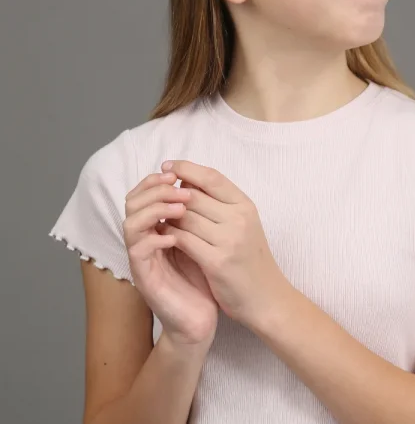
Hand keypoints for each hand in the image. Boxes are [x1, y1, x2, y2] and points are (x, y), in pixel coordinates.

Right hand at [123, 172, 218, 346]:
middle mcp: (144, 240)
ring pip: (130, 223)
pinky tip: (175, 237)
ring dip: (155, 210)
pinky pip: (138, 250)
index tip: (180, 173)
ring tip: (181, 207)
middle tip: (180, 187)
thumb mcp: (204, 242)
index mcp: (157, 228)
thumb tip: (202, 184)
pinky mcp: (144, 278)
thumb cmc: (203, 280)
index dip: (158, 180)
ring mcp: (142, 259)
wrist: (200, 320)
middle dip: (156, 189)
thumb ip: (198, 217)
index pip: (145, 193)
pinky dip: (155, 239)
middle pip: (132, 202)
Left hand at [157, 160, 293, 327]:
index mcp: (245, 206)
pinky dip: (170, 236)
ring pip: (185, 217)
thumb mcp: (243, 224)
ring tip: (158, 218)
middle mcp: (239, 219)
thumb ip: (220, 204)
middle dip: (170, 196)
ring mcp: (229, 240)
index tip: (167, 166)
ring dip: (167, 217)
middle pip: (193, 196)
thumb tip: (186, 182)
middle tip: (156, 197)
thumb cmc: (250, 259)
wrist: (266, 297)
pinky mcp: (217, 261)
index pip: (212, 177)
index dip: (186, 168)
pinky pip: (183, 240)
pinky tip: (164, 237)